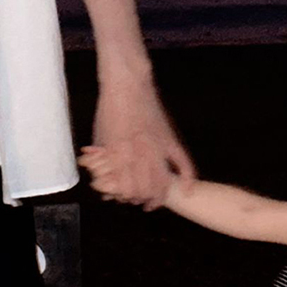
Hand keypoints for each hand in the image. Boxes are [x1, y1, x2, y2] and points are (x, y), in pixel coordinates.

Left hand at [88, 79, 193, 208]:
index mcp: (119, 154)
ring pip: (163, 182)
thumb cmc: (110, 109)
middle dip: (140, 199)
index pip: (125, 189)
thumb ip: (100, 161)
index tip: (122, 197)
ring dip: (159, 196)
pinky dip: (187, 178)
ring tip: (155, 201)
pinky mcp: (169, 139)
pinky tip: (187, 189)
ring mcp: (157, 147)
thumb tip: (99, 179)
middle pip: (144, 190)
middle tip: (138, 201)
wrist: (126, 84)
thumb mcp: (99, 137)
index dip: (123, 197)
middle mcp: (139, 153)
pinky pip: (183, 163)